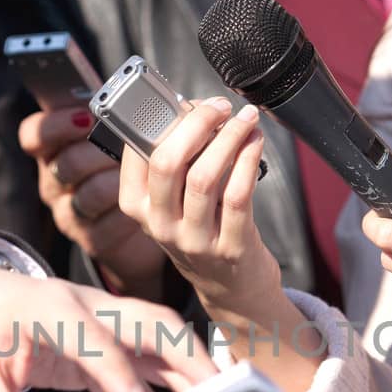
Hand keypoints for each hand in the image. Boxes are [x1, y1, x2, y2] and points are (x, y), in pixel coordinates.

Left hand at [0, 265, 214, 391]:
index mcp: (46, 307)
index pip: (89, 336)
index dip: (114, 370)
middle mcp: (87, 305)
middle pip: (148, 321)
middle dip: (186, 355)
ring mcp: (107, 319)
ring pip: (164, 334)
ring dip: (196, 364)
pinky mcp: (115, 338)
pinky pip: (155, 355)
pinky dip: (179, 378)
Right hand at [19, 108, 167, 297]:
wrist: (150, 222)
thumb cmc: (129, 170)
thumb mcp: (116, 139)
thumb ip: (111, 116)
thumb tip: (132, 91)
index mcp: (54, 152)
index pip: (34, 134)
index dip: (56, 124)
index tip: (86, 116)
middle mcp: (55, 184)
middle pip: (66, 163)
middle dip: (101, 153)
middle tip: (126, 148)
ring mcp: (71, 215)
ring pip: (88, 193)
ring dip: (119, 181)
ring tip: (140, 173)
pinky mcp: (92, 240)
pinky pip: (110, 220)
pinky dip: (131, 207)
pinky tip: (144, 199)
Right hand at [117, 97, 280, 323]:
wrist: (232, 289)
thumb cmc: (203, 231)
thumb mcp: (173, 202)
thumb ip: (175, 162)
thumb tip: (194, 109)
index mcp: (137, 207)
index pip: (137, 154)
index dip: (163, 120)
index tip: (187, 102)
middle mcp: (159, 225)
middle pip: (168, 162)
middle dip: (196, 122)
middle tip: (219, 105)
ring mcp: (194, 240)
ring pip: (205, 176)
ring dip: (229, 137)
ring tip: (245, 119)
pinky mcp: (230, 248)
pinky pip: (238, 194)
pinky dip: (248, 159)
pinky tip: (255, 142)